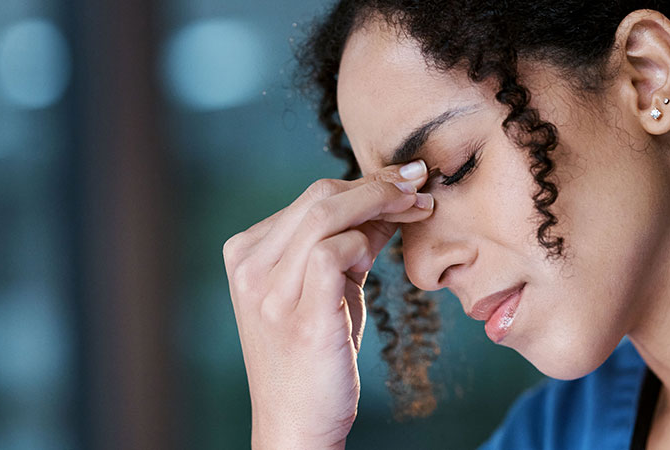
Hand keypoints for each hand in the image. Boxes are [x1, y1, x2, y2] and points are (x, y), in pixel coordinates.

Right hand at [223, 160, 433, 448]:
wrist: (296, 423)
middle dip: (379, 186)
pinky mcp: (298, 315)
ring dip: (382, 204)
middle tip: (421, 186)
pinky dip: (364, 243)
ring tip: (420, 208)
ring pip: (327, 216)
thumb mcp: (329, 290)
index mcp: (247, 253)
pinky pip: (332, 253)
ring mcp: (269, 292)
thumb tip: (391, 201)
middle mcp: (249, 267)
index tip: (407, 182)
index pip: (312, 198)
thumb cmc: (314, 358)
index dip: (366, 184)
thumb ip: (350, 245)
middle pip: (320, 198)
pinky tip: (383, 254)